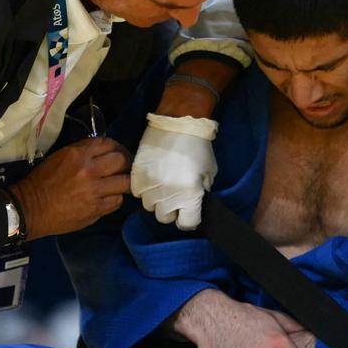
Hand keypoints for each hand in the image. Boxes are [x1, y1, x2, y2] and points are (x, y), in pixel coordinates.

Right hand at [13, 137, 130, 239]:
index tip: (118, 153)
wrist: (30, 209)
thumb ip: (83, 153)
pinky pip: (117, 201)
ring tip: (120, 184)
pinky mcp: (96, 209)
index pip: (109, 144)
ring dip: (124, 183)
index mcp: (78, 154)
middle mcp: (89, 170)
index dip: (117, 148)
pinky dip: (116, 198)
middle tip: (124, 169)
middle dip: (126, 164)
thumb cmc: (42, 182)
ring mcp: (94, 191)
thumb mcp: (59, 157)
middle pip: (122, 161)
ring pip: (125, 182)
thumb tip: (104, 153)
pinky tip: (109, 198)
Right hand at [131, 114, 217, 229]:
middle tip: (176, 197)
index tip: (189, 212)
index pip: (187, 224)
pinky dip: (145, 190)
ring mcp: (150, 186)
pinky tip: (153, 179)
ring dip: (157, 200)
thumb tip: (194, 202)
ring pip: (149, 207)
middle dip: (172, 210)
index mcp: (190, 196)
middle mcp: (168, 196)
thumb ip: (201, 192)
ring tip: (163, 186)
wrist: (178, 123)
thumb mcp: (209, 173)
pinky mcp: (137, 175)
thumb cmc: (199, 147)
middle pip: (165, 218)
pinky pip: (137, 193)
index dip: (189, 219)